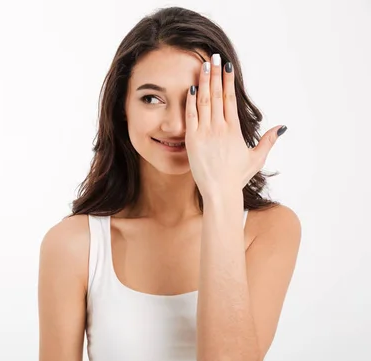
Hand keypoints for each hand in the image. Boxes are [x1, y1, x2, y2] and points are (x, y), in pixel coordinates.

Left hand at [184, 53, 286, 198]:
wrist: (219, 191)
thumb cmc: (236, 177)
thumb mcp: (256, 158)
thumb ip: (268, 141)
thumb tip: (282, 127)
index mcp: (234, 130)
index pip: (230, 98)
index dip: (228, 80)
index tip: (227, 66)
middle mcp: (219, 128)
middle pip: (216, 95)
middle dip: (215, 74)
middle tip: (214, 57)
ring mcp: (205, 133)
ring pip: (204, 102)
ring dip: (203, 82)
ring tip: (202, 66)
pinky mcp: (192, 140)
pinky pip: (191, 116)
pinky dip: (191, 102)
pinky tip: (191, 88)